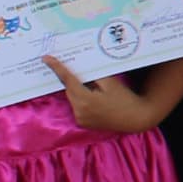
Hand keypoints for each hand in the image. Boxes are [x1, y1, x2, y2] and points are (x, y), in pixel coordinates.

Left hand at [41, 56, 168, 133]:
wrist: (136, 119)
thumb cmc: (125, 98)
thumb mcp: (110, 83)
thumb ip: (92, 76)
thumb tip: (78, 68)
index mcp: (85, 99)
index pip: (67, 80)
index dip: (57, 68)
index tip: (46, 58)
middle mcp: (79, 111)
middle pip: (69, 89)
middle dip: (72, 80)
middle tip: (81, 73)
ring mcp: (80, 119)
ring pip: (72, 98)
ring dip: (77, 91)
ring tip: (93, 89)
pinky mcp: (83, 123)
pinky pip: (77, 106)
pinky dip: (81, 100)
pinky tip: (95, 99)